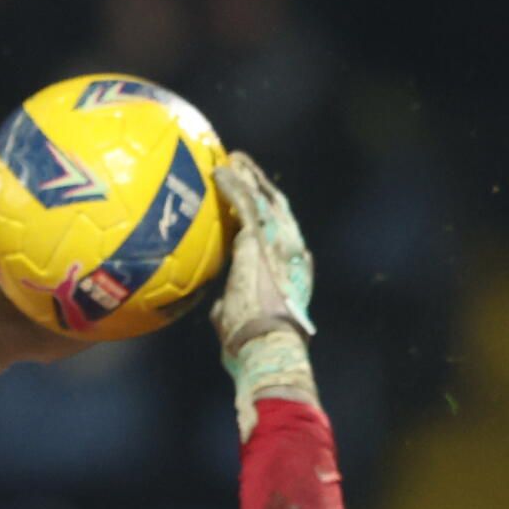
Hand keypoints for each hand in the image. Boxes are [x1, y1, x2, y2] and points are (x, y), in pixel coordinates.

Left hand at [210, 152, 314, 355]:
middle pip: (276, 208)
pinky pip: (245, 203)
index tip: (254, 206)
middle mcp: (290, 252)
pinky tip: (219, 171)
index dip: (268, 218)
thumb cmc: (252, 348)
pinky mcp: (261, 239)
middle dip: (260, 186)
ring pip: (264, 199)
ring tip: (231, 159)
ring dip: (247, 177)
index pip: (280, 237)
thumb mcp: (239, 324)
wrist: (267, 349)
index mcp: (289, 272)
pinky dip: (233, 185)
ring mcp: (279, 243)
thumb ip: (229, 309)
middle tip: (243, 169)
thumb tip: (218, 307)